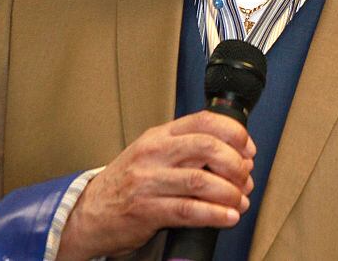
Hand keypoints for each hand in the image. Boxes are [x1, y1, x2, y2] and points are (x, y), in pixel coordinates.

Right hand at [56, 110, 255, 259]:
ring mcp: (149, 181)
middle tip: (246, 178)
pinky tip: (228, 217)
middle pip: (208, 147)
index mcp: (160, 135)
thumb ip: (187, 149)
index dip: (234, 134)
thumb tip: (233, 157)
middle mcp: (155, 153)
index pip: (205, 121)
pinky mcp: (146, 210)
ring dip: (230, 193)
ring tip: (240, 202)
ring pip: (201, 180)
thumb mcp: (153, 154)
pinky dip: (215, 214)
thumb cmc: (127, 183)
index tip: (248, 150)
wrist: (89, 212)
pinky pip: (188, 210)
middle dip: (236, 164)